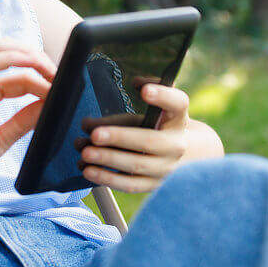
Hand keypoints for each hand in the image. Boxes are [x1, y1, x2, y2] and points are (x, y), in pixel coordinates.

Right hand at [0, 38, 55, 191]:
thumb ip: (21, 123)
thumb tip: (48, 107)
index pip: (18, 79)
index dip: (41, 82)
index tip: (61, 92)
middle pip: (12, 57)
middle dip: (38, 61)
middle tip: (59, 76)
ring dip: (27, 52)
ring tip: (48, 67)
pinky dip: (11, 56)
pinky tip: (30, 62)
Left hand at [79, 83, 222, 192]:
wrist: (182, 157)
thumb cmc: (160, 125)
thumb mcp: (160, 107)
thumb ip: (149, 90)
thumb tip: (137, 82)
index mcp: (178, 119)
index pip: (178, 104)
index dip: (163, 96)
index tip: (145, 90)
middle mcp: (176, 144)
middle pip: (149, 140)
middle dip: (119, 137)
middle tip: (94, 134)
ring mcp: (166, 167)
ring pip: (136, 165)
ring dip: (108, 159)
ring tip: (85, 152)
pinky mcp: (153, 185)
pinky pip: (130, 184)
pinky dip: (107, 178)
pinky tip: (88, 170)